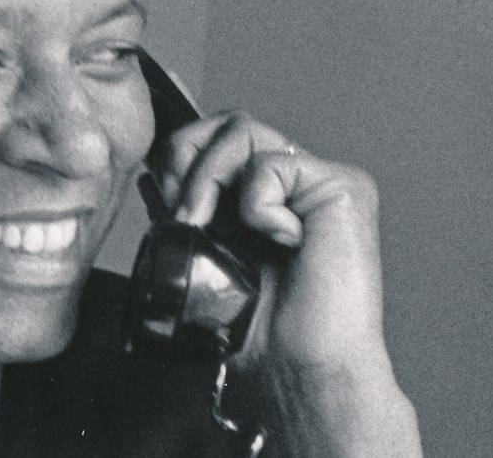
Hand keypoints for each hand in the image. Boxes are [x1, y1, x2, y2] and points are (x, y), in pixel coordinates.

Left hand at [152, 112, 420, 457]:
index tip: (164, 210)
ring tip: (209, 228)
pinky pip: (273, 163)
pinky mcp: (343, 187)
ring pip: (242, 130)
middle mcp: (291, 181)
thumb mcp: (198, 255)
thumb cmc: (256, 329)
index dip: (176, 160)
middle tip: (181, 214)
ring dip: (207, 178)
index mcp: (258, 195)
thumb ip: (182, 211)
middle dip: (184, 159)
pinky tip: (278, 241)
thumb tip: (149, 174)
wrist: (297, 369)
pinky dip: (257, 203)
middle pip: (224, 123)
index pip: (209, 140)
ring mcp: (317, 181)